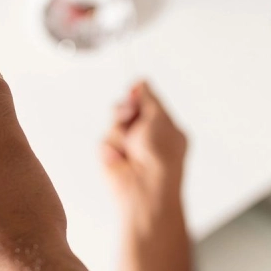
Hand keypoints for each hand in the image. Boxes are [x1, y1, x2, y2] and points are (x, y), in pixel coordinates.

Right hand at [101, 82, 187, 225]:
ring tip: (131, 146)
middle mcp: (145, 135)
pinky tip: (121, 159)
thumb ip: (149, 99)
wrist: (146, 187)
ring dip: (120, 130)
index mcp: (164, 127)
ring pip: (114, 122)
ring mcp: (128, 145)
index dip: (138, 94)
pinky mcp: (112, 156)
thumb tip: (141, 83)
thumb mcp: (161, 120)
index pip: (147, 101)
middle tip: (130, 117)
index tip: (134, 91)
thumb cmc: (162, 157)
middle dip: (126, 110)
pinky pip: (105, 140)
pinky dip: (113, 147)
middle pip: (126, 107)